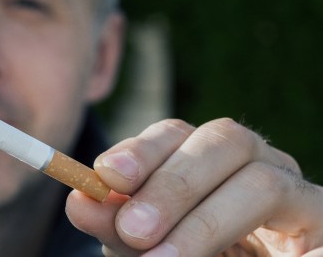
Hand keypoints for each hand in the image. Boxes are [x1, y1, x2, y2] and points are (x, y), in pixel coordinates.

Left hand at [66, 118, 322, 255]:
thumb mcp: (148, 247)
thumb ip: (118, 227)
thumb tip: (78, 202)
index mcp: (210, 162)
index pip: (178, 133)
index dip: (142, 149)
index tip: (106, 176)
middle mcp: (257, 165)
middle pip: (224, 141)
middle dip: (172, 184)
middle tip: (133, 230)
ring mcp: (298, 196)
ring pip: (262, 181)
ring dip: (205, 222)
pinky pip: (313, 230)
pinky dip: (285, 252)